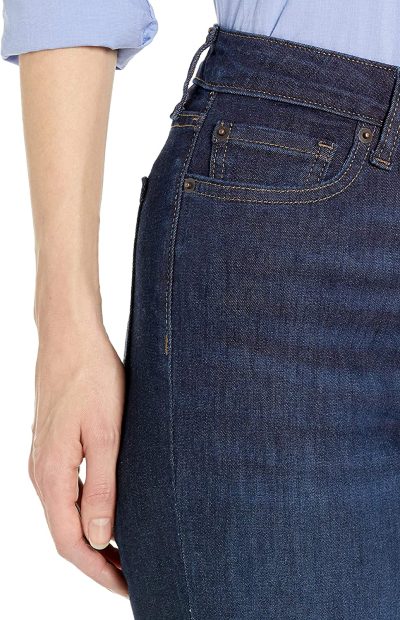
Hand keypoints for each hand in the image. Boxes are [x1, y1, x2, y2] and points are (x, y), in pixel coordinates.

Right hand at [29, 324, 127, 596]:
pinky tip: (110, 512)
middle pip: (66, 533)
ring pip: (67, 514)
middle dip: (99, 562)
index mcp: (52, 475)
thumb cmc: (91, 377)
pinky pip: (67, 493)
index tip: (129, 588)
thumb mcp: (105, 434)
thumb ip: (101, 488)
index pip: (71, 542)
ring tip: (128, 552)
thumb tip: (100, 541)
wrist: (70, 337)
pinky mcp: (53, 446)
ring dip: (95, 538)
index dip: (99, 572)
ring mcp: (45, 459)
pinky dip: (89, 513)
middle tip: (135, 576)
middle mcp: (42, 473)